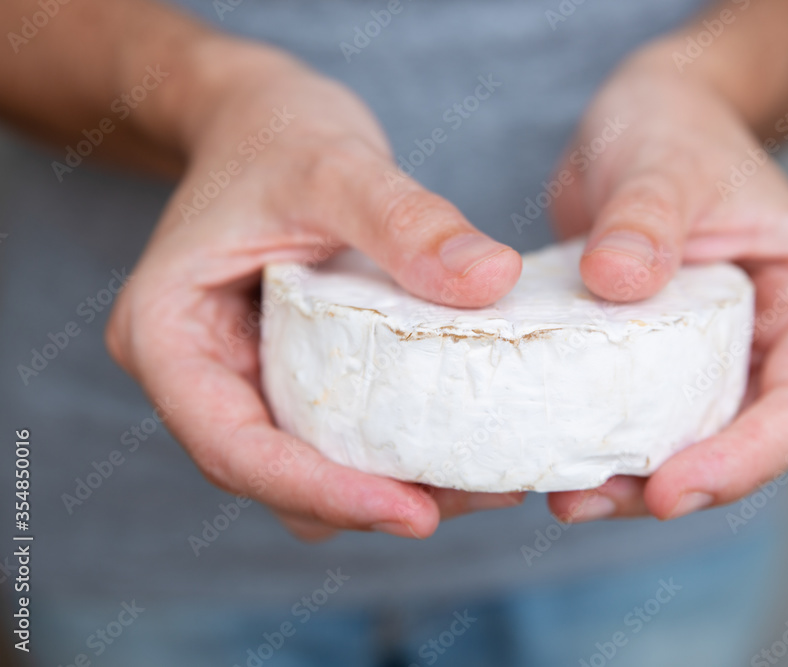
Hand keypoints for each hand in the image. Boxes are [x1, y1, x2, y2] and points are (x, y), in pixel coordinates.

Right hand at [106, 43, 523, 541]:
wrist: (260, 119)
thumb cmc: (276, 133)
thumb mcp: (337, 163)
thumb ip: (406, 219)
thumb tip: (491, 279)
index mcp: (168, 335)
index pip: (233, 448)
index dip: (321, 493)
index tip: (414, 513)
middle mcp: (198, 375)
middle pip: (276, 477)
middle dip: (371, 501)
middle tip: (475, 495)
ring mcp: (241, 380)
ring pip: (309, 471)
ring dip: (391, 486)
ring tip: (486, 478)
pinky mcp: (287, 375)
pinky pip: (336, 436)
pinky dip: (394, 450)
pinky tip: (464, 434)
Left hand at [546, 44, 787, 522]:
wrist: (641, 119)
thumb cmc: (675, 126)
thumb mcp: (664, 162)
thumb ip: (647, 217)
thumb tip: (618, 279)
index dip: (748, 457)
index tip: (672, 489)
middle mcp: (778, 336)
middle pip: (748, 439)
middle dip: (678, 483)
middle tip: (593, 500)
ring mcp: (723, 353)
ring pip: (694, 441)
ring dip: (633, 479)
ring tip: (565, 495)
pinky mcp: (668, 359)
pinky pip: (647, 416)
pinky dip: (608, 443)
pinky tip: (557, 457)